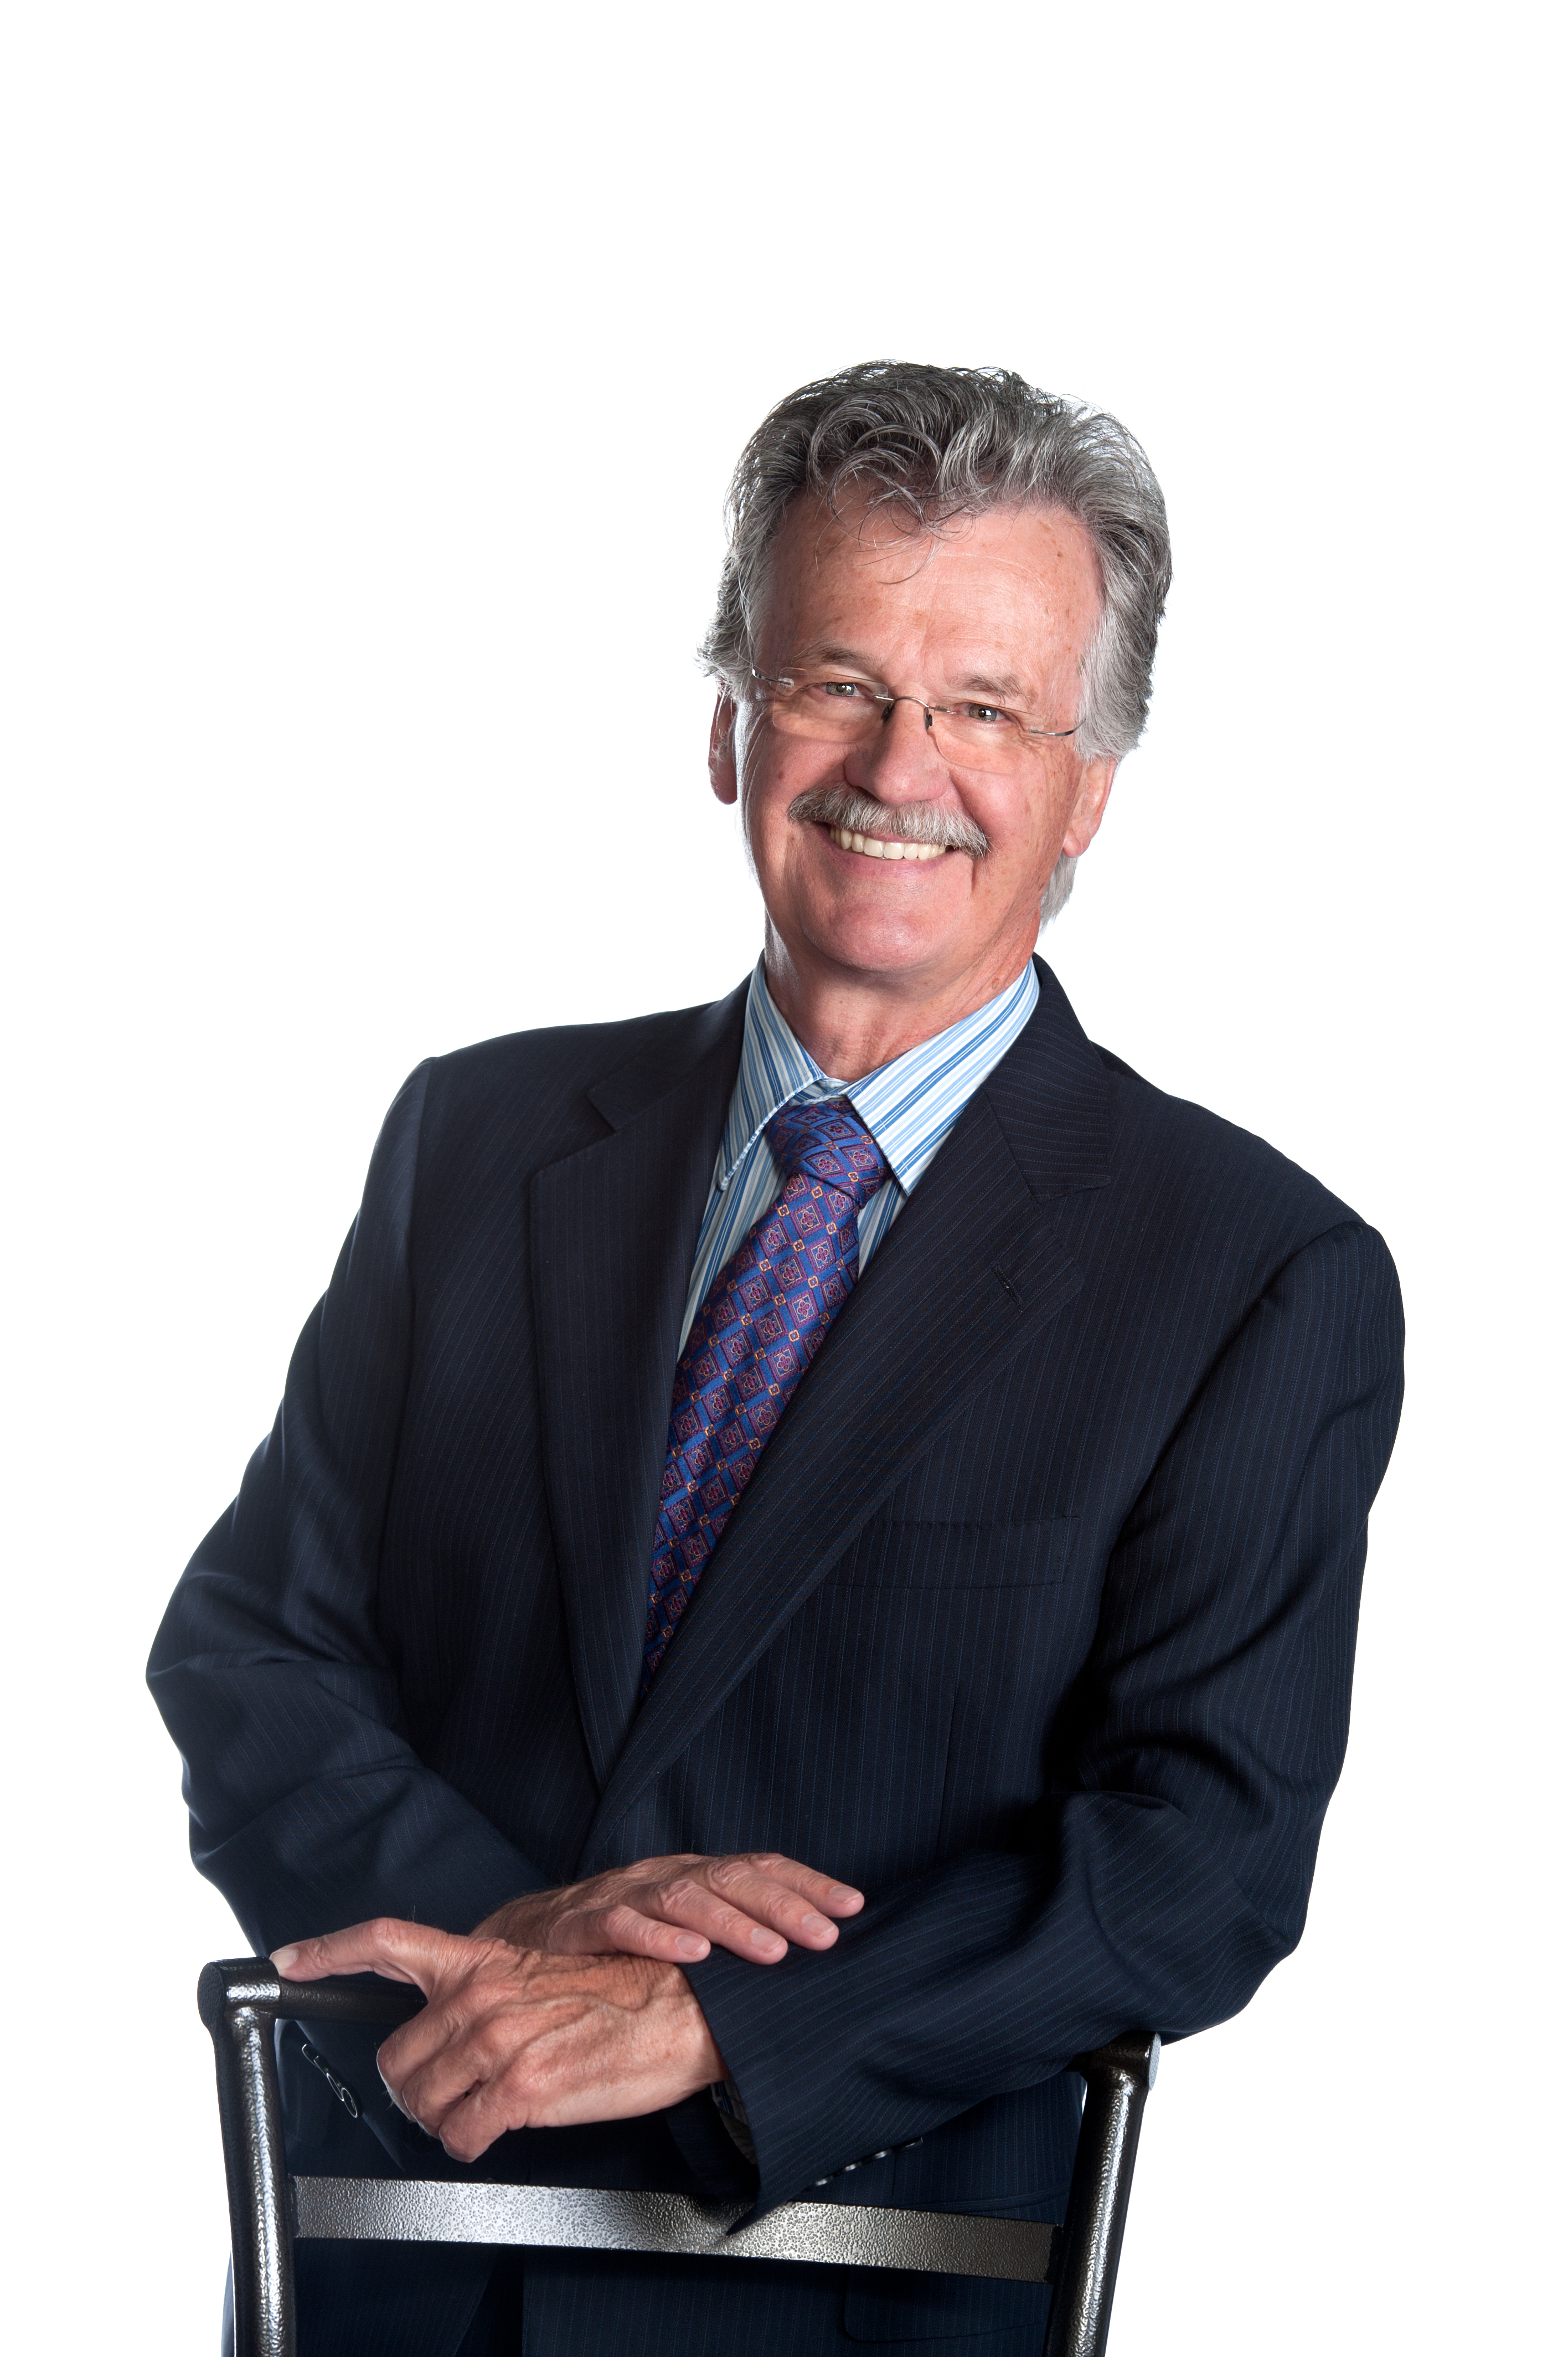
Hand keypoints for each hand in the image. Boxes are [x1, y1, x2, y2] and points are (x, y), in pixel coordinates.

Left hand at [271, 1918, 722, 2161]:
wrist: (685, 2009)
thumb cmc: (627, 1992)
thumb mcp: (544, 1973)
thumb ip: (490, 1989)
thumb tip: (456, 2023)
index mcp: (485, 1959)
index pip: (387, 1941)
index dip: (329, 1952)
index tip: (290, 1960)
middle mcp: (482, 1995)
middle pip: (396, 2058)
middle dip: (411, 2088)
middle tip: (440, 2095)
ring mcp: (499, 2041)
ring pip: (422, 2103)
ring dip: (441, 2121)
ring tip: (475, 2114)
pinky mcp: (524, 2089)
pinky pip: (462, 2137)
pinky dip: (469, 2145)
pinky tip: (494, 2131)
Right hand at [473, 1852, 863, 1966]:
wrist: (520, 1939)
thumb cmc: (614, 1941)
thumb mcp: (677, 1933)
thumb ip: (727, 1936)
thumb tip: (799, 1960)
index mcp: (693, 1875)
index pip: (760, 1867)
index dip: (808, 1884)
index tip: (854, 1906)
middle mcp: (664, 1876)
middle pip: (731, 1878)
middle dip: (784, 1905)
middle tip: (826, 1935)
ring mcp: (622, 1894)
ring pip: (684, 1897)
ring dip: (732, 1924)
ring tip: (772, 1951)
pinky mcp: (581, 1923)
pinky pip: (621, 1924)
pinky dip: (657, 1938)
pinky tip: (691, 1956)